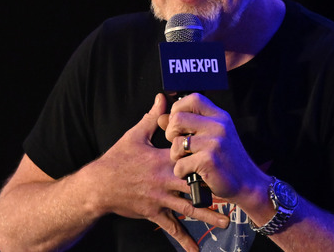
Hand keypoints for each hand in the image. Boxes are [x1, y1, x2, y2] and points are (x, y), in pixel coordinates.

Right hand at [90, 93, 228, 251]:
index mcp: (163, 159)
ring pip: (188, 208)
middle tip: (235, 193)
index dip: (205, 156)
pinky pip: (171, 227)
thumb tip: (164, 97)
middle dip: (215, 189)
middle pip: (195, 184)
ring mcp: (160, 198)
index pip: (189, 156)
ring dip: (208, 216)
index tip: (224, 157)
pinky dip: (184, 239)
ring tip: (226, 222)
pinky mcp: (153, 212)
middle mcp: (165, 180)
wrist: (98, 185)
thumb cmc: (117, 158)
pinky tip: (195, 250)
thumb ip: (153, 118)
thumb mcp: (135, 135)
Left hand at [159, 93, 269, 203]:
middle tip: (181, 146)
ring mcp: (214, 142)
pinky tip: (194, 173)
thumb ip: (187, 125)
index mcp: (219, 116)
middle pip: (177, 119)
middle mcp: (218, 125)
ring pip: (175, 144)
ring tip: (189, 161)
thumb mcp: (212, 136)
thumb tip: (161, 117)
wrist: (247, 183)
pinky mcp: (209, 161)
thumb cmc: (227, 159)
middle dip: (171, 135)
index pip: (192, 99)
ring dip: (176, 157)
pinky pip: (179, 165)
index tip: (179, 125)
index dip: (178, 109)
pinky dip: (182, 173)